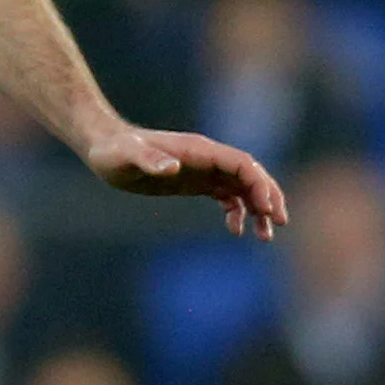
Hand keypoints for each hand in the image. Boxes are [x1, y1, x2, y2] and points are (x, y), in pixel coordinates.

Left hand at [85, 128, 288, 239]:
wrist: (104, 149)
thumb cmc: (114, 151)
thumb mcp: (127, 156)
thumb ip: (149, 159)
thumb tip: (173, 167)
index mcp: (199, 150)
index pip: (241, 163)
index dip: (258, 183)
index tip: (267, 208)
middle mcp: (207, 158)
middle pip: (250, 174)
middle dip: (269, 196)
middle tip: (279, 223)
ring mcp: (203, 170)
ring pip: (242, 186)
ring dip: (258, 208)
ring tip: (265, 236)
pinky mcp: (196, 182)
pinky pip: (226, 195)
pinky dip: (237, 212)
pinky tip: (236, 231)